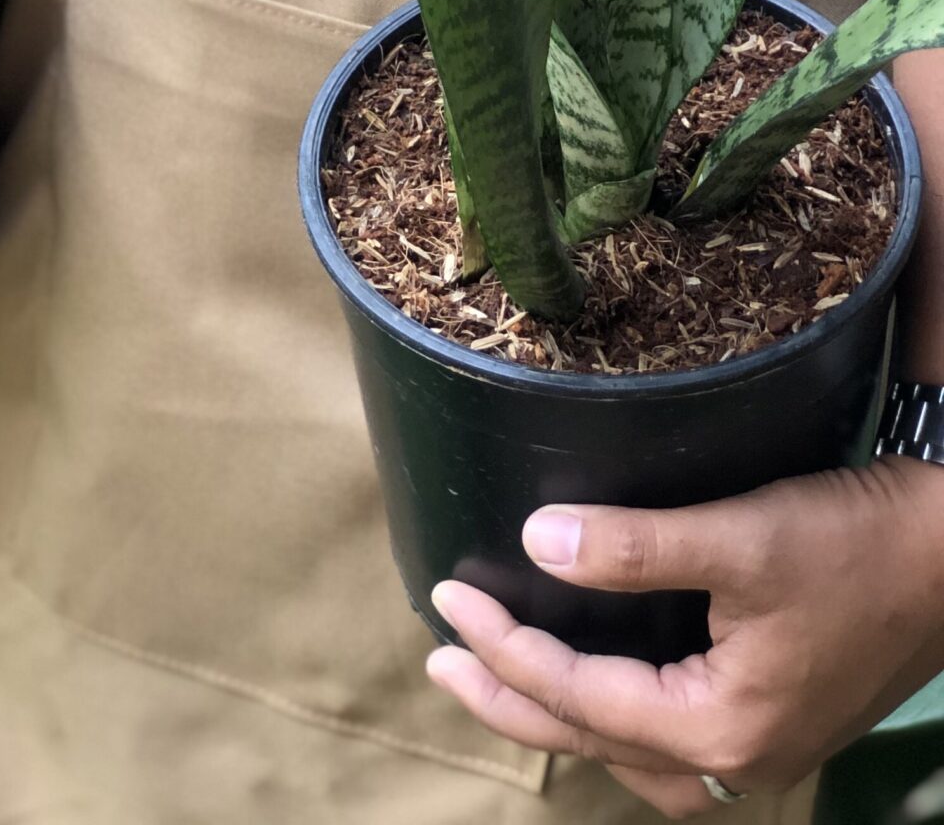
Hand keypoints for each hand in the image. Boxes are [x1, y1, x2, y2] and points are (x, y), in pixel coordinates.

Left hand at [425, 460, 943, 814]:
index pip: (581, 696)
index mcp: (724, 727)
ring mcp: (764, 749)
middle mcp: (741, 758)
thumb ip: (635, 549)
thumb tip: (534, 543)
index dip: (505, 648)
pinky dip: (619, 719)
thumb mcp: (741, 538)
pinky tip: (597, 687)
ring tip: (500, 675)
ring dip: (564, 719)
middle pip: (597, 743)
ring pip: (636, 756)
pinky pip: (673, 743)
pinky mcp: (778, 721)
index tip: (446, 597)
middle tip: (440, 660)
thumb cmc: (856, 544)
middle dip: (513, 702)